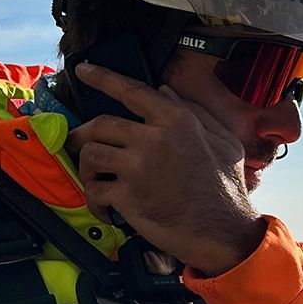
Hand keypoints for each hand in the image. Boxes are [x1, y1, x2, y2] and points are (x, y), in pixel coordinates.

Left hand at [67, 62, 266, 275]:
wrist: (224, 233)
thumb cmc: (226, 190)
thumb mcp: (225, 142)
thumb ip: (197, 113)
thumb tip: (165, 91)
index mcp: (178, 121)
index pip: (132, 91)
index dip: (102, 77)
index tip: (83, 70)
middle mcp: (155, 138)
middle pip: (100, 124)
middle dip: (81, 135)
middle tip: (76, 144)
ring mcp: (139, 167)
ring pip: (90, 154)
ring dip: (85, 168)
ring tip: (93, 179)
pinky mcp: (128, 196)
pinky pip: (94, 191)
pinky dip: (94, 201)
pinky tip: (105, 209)